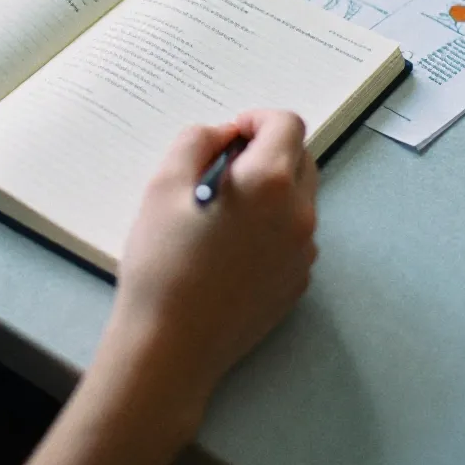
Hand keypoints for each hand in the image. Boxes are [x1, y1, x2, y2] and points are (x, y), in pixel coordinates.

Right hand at [106, 111, 316, 439]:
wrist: (171, 345)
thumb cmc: (161, 262)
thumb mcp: (163, 185)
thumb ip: (196, 141)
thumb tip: (223, 135)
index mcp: (270, 182)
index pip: (286, 124)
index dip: (256, 119)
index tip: (229, 135)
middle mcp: (299, 214)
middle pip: (301, 158)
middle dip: (267, 150)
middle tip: (223, 167)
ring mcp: (303, 252)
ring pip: (299, 198)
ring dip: (271, 188)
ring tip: (223, 209)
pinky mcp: (298, 282)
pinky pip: (293, 236)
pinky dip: (271, 225)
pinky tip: (230, 246)